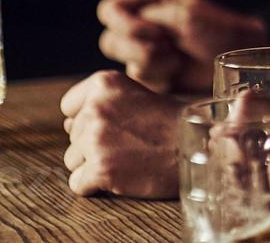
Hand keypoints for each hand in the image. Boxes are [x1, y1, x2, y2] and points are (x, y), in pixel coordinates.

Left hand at [59, 70, 185, 198]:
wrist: (203, 147)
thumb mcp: (139, 99)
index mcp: (105, 84)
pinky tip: (124, 176)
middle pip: (74, 136)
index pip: (70, 106)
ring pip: (73, 160)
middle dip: (96, 144)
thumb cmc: (174, 125)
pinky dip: (97, 186)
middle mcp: (96, 108)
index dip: (90, 119)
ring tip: (130, 159)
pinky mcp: (100, 169)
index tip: (117, 124)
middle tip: (133, 143)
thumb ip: (104, 106)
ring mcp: (96, 139)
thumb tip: (66, 124)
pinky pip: (78, 184)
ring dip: (96, 164)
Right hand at [97, 0, 268, 93]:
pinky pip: (137, 82)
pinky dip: (156, 79)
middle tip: (168, 48)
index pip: (109, 10)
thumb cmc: (220, 30)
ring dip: (151, 64)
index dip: (124, 23)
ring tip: (177, 61)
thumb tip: (130, 31)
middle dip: (136, 49)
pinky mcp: (151, 77)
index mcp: (148, 1)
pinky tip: (177, 74)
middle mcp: (141, 26)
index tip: (153, 32)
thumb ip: (154, 17)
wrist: (240, 60)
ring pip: (123, 64)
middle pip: (109, 41)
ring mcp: (144, 53)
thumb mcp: (188, 14)